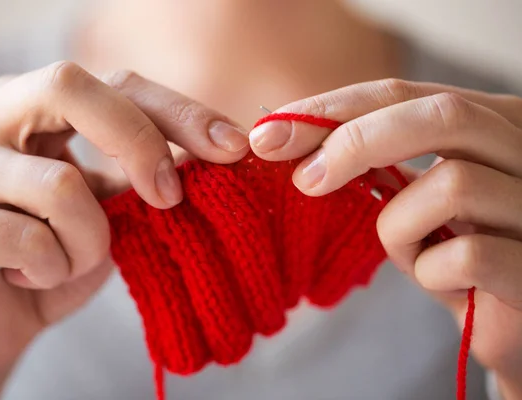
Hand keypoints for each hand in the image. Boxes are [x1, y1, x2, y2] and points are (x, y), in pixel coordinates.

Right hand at [0, 61, 248, 397]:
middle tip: (168, 198)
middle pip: (70, 85)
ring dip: (91, 241)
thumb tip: (216, 150)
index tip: (232, 146)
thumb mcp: (107, 208)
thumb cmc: (50, 255)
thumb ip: (142, 174)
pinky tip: (31, 277)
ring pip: (61, 185)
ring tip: (70, 261)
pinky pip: (27, 239)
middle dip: (138, 143)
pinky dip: (51, 270)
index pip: (114, 82)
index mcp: (28, 104)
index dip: (178, 109)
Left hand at [249, 79, 521, 397]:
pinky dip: (430, 270)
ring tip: (409, 251)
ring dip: (400, 226)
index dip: (332, 109)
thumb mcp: (407, 195)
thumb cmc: (449, 250)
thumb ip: (368, 161)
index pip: (404, 93)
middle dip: (356, 142)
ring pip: (451, 184)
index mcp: (490, 121)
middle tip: (304, 180)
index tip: (270, 133)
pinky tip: (442, 282)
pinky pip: (467, 253)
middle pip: (441, 114)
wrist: (505, 319)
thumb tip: (280, 138)